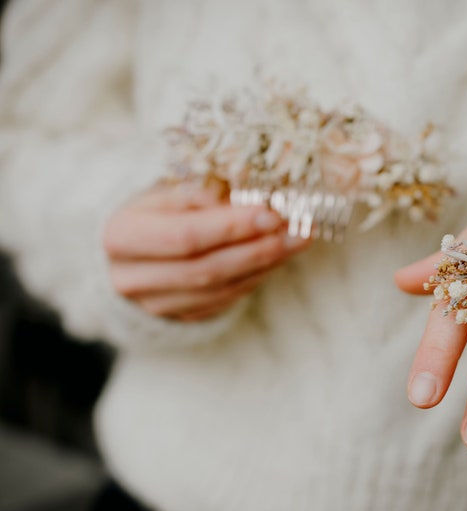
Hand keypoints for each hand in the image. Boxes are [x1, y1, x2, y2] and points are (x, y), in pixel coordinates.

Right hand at [103, 180, 309, 320]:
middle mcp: (131, 277)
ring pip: (219, 289)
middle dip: (258, 249)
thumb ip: (200, 192)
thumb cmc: (156, 211)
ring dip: (265, 264)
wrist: (132, 250)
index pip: (184, 237)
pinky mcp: (179, 317)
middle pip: (205, 269)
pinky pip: (225, 300)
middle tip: (298, 230)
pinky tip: (278, 256)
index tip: (271, 214)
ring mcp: (154, 304)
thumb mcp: (168, 191)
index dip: (230, 228)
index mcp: (122, 235)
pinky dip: (255, 277)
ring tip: (298, 240)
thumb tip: (241, 192)